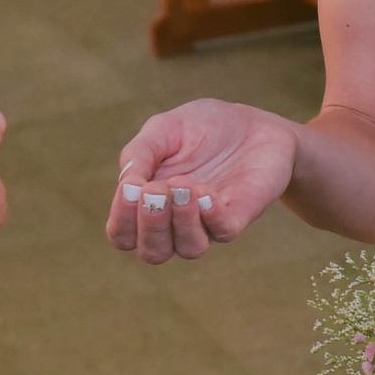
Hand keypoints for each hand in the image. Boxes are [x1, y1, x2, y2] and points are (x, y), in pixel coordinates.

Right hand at [105, 98, 299, 262]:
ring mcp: (210, 223)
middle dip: (151, 225)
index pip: (124, 235)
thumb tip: (127, 185)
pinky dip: (211, 216)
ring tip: (184, 186)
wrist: (252, 122)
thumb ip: (139, 154)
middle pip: (153, 252)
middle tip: (156, 191)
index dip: (122, 219)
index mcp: (149, 205)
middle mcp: (177, 222)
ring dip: (182, 222)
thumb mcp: (162, 129)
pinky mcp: (240, 215)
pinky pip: (223, 232)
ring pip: (190, 249)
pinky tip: (205, 191)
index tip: (131, 187)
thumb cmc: (201, 127)